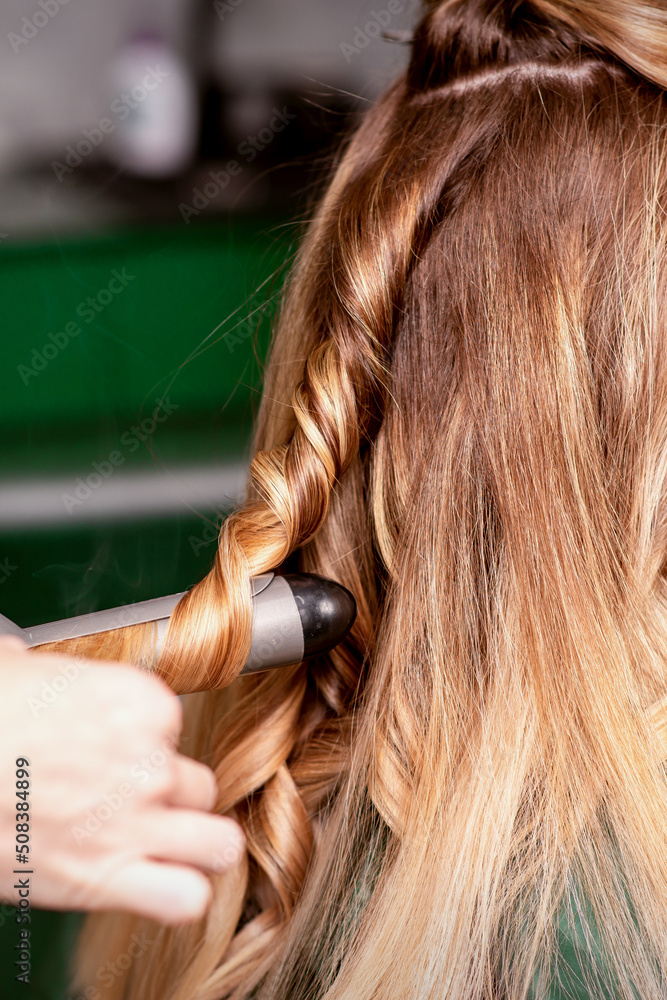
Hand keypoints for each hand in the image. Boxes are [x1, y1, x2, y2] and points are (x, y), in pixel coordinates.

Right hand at [0, 636, 244, 923]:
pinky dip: (180, 897)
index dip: (146, 747)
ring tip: (166, 851)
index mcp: (141, 704)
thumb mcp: (29, 670)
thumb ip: (63, 679)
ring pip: (219, 846)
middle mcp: (151, 763)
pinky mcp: (107, 878)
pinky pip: (186, 898)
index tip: (114, 756)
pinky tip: (157, 887)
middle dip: (171, 799)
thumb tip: (34, 669)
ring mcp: (136, 823)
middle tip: (134, 805)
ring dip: (197, 849)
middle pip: (200, 788)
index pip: (176, 731)